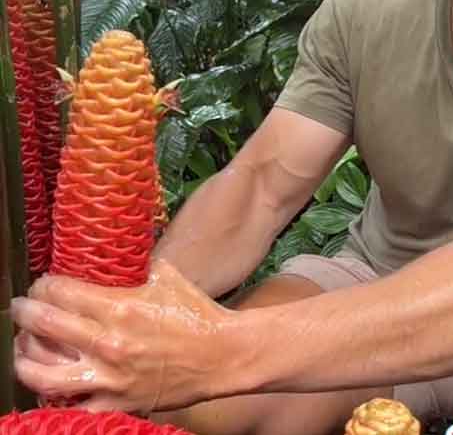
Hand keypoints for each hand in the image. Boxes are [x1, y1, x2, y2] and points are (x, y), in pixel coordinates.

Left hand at [12, 259, 237, 412]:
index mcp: (120, 308)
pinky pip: (70, 406)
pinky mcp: (116, 402)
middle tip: (22, 309)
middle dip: (24, 312)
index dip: (43, 285)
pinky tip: (50, 382)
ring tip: (23, 348)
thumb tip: (115, 251)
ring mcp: (109, 377)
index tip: (43, 286)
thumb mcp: (168, 277)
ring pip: (41, 373)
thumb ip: (136, 265)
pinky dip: (53, 396)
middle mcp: (108, 343)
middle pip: (43, 325)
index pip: (59, 292)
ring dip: (23, 357)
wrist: (225, 356)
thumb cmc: (198, 314)